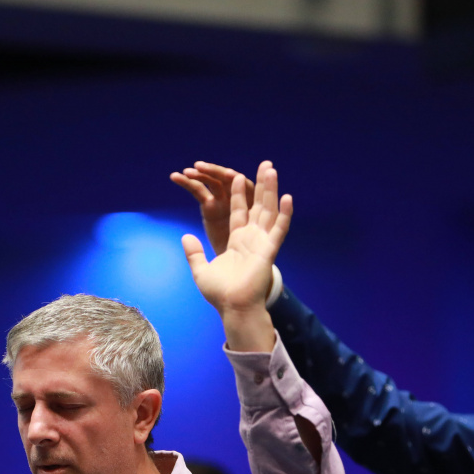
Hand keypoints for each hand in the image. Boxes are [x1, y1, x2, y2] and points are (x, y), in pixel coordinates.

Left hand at [181, 161, 290, 351]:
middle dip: (259, 186)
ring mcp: (261, 243)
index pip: (238, 212)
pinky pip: (279, 229)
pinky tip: (287, 197)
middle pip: (257, 206)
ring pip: (268, 212)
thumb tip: (186, 237)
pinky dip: (284, 214)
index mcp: (236, 242)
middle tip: (264, 165)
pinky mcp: (269, 251)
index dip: (237, 194)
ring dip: (270, 191)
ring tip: (272, 171)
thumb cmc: (220, 294)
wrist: (233, 308)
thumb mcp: (201, 270)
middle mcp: (251, 239)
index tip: (235, 176)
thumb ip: (194, 253)